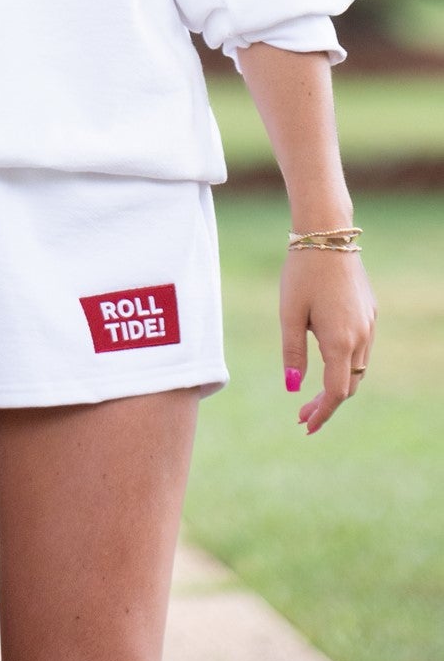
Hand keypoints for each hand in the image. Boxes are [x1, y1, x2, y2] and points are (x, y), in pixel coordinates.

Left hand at [282, 248, 376, 433]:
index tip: (305, 426)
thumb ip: (292, 352)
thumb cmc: (302, 272)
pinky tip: (327, 358)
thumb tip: (293, 387)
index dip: (322, 413)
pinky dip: (346, 362)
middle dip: (327, 402)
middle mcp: (361, 337)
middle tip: (301, 414)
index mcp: (340, 341)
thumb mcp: (289, 314)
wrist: (327, 234)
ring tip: (311, 391)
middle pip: (349, 384)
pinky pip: (361, 347)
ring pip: (357, 367)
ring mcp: (369, 324)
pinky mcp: (370, 311)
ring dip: (338, 382)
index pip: (336, 392)